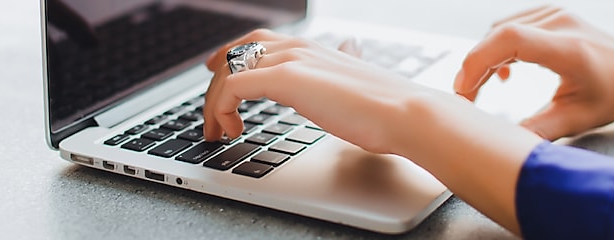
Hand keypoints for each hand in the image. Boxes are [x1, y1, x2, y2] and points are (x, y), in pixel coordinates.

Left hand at [203, 29, 543, 234]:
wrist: (405, 114)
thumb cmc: (385, 111)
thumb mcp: (350, 90)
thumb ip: (334, 82)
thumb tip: (339, 79)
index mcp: (313, 49)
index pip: (260, 41)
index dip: (233, 55)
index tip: (218, 74)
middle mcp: (298, 47)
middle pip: (237, 52)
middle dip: (215, 80)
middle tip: (209, 111)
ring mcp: (291, 59)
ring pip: (229, 70)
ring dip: (214, 102)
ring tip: (218, 130)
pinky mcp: (285, 77)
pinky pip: (233, 86)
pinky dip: (222, 108)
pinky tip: (231, 128)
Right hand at [454, 5, 613, 139]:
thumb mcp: (577, 118)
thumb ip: (538, 130)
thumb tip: (504, 144)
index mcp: (568, 48)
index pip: (509, 40)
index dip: (478, 61)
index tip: (465, 89)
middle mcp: (560, 22)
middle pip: (497, 34)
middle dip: (474, 66)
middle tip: (467, 96)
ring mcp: (555, 13)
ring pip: (500, 29)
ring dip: (484, 57)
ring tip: (481, 87)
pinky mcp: (551, 13)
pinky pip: (511, 25)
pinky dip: (498, 47)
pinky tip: (504, 71)